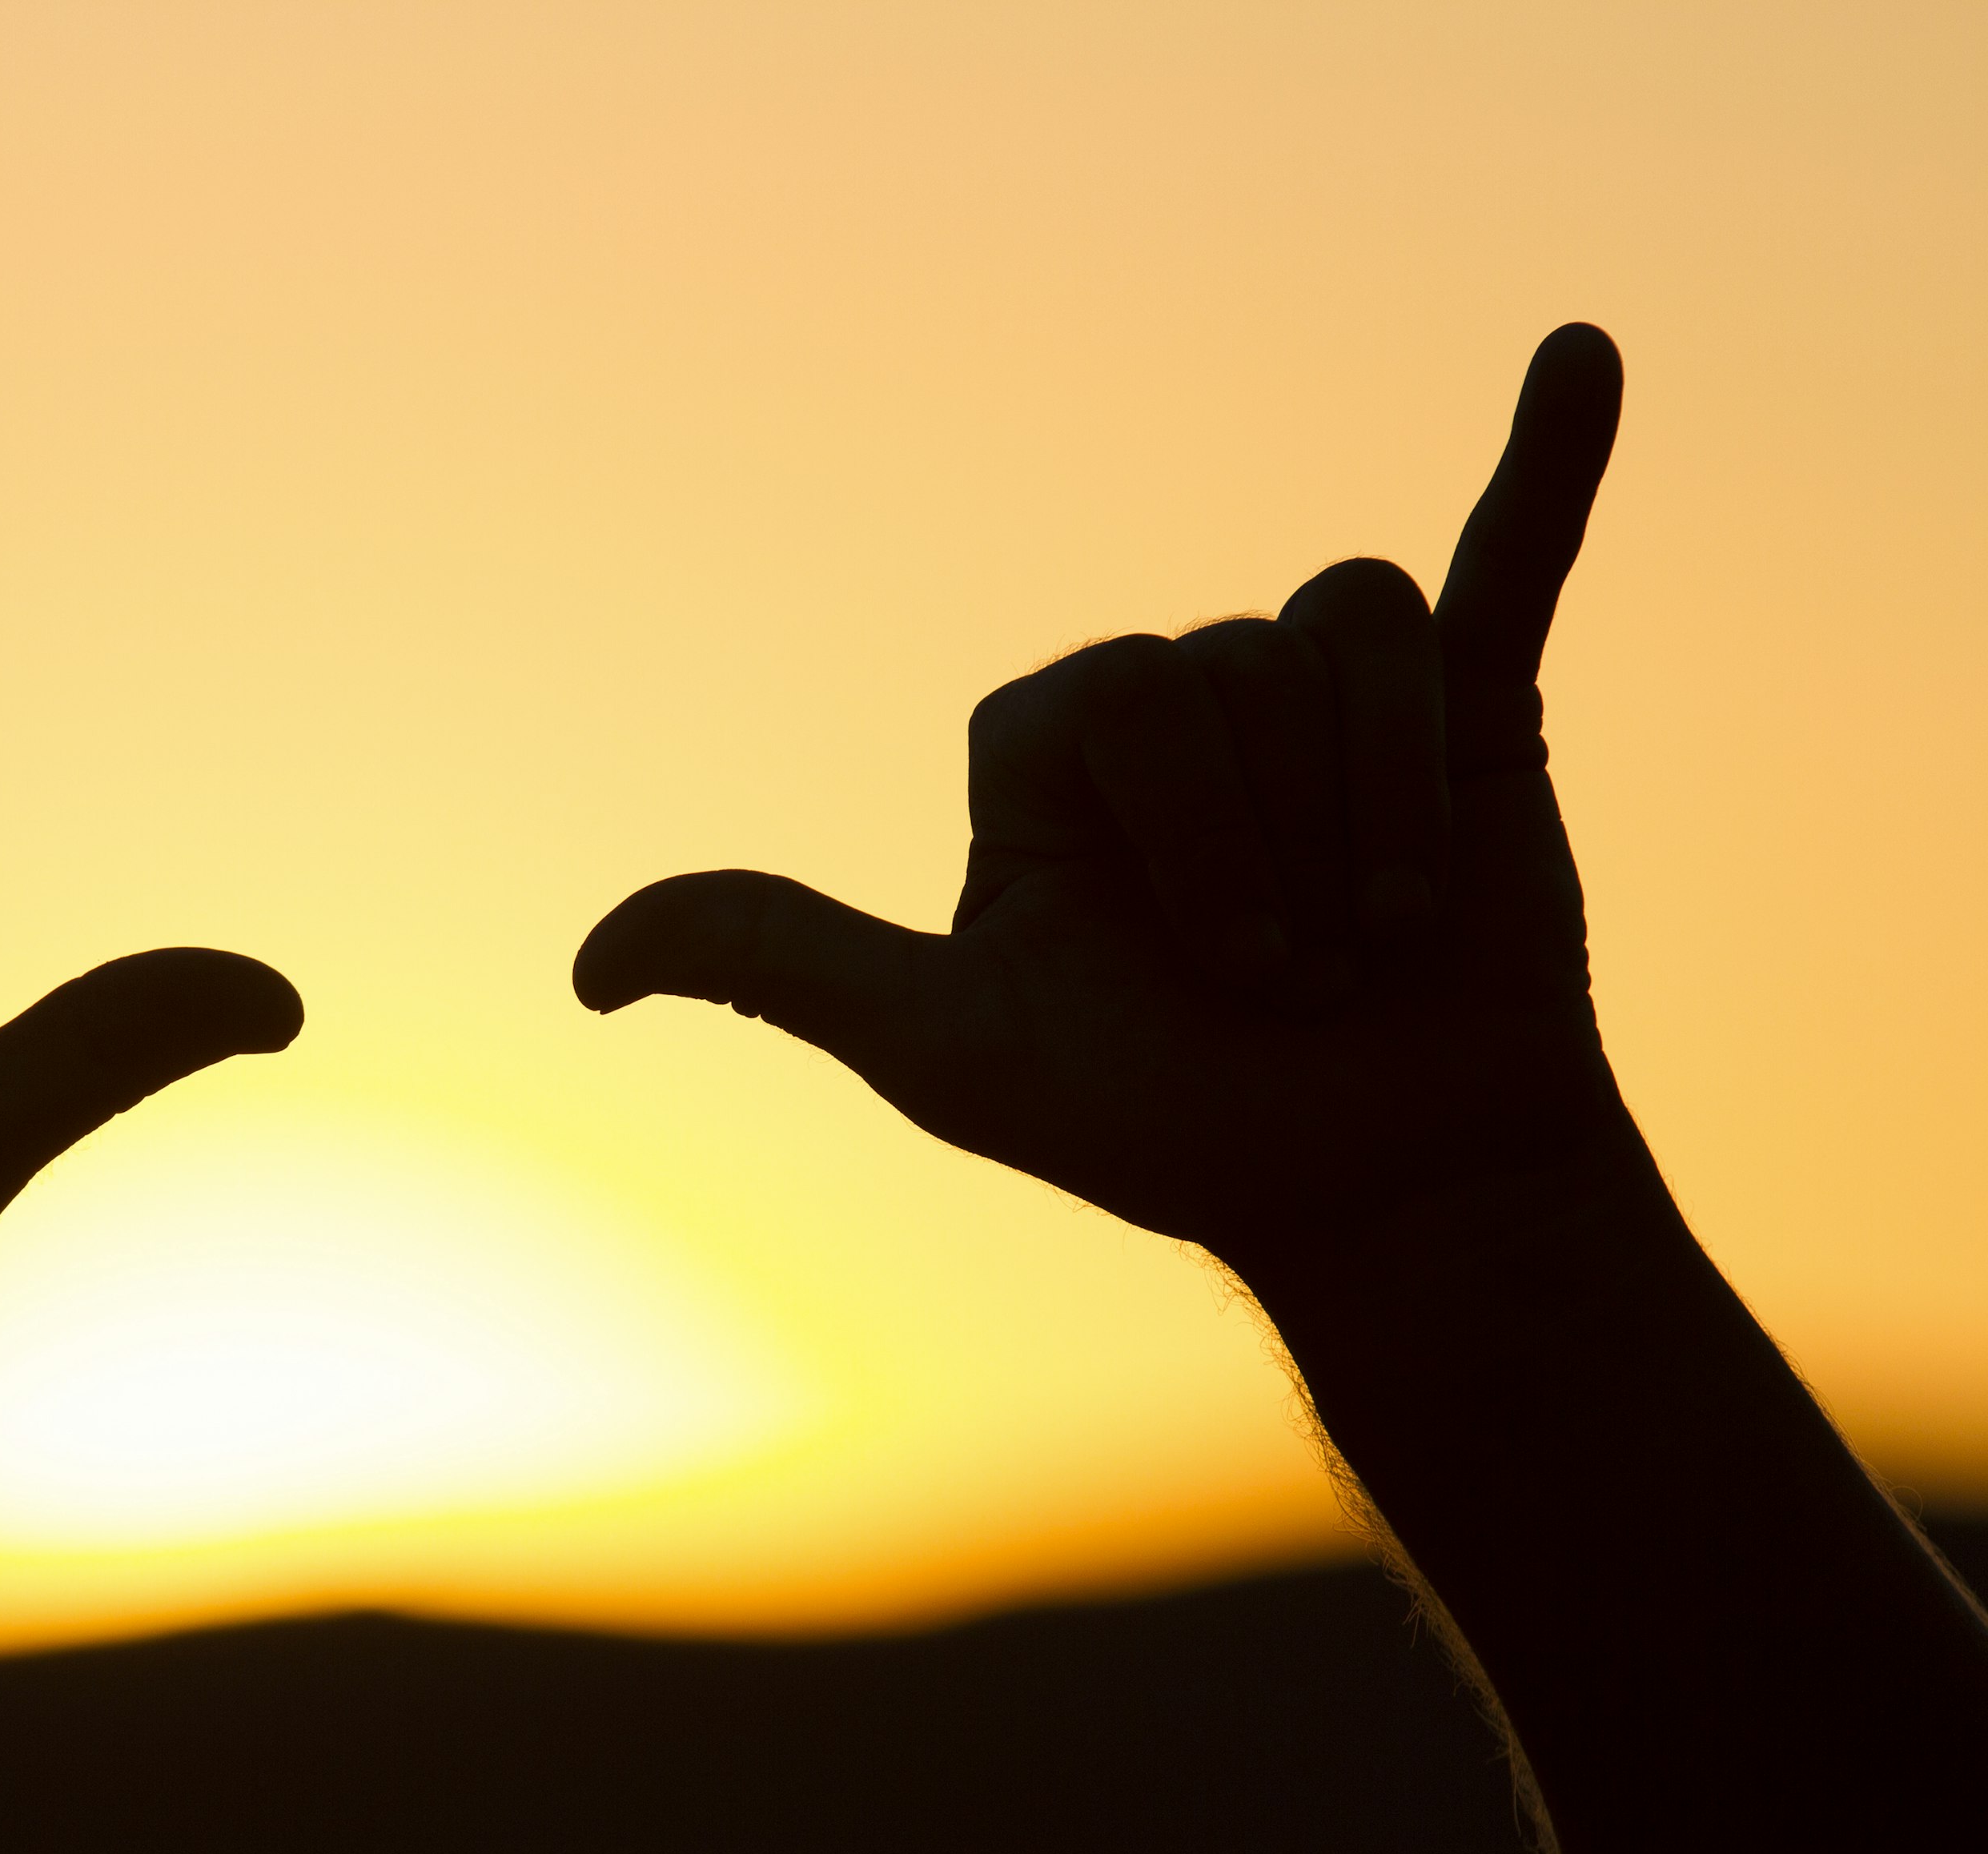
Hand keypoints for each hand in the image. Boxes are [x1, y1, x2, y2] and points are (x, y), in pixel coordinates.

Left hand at [573, 325, 1624, 1265]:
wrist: (1375, 1183)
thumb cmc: (1163, 1120)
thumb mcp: (946, 1047)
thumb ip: (779, 963)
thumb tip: (583, 969)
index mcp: (1049, 746)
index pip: (1100, 703)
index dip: (1167, 849)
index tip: (1195, 976)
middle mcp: (1176, 696)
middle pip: (1221, 673)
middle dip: (1269, 853)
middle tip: (1292, 974)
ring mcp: (1319, 697)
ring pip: (1344, 637)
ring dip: (1379, 809)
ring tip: (1381, 927)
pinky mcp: (1465, 706)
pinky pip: (1500, 560)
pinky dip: (1553, 463)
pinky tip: (1585, 356)